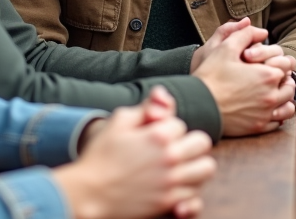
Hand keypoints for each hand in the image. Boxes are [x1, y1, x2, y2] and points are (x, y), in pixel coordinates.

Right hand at [54, 86, 215, 218]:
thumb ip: (145, 107)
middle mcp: (169, 157)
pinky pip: (196, 196)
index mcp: (158, 135)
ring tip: (181, 167)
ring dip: (196, 165)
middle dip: (190, 143)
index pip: (180, 124)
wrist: (89, 192)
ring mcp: (171, 182)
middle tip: (175, 149)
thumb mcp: (119, 122)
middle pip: (202, 143)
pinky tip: (178, 187)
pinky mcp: (168, 202)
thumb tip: (163, 94)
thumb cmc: (101, 155)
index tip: (153, 136)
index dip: (167, 128)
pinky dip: (190, 192)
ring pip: (206, 168)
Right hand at [193, 23, 295, 135]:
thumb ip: (244, 34)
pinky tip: (266, 108)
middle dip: (283, 80)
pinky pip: (277, 122)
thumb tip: (261, 31)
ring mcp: (265, 114)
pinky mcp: (257, 127)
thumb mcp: (225, 48)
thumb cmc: (211, 75)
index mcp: (268, 75)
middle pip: (290, 86)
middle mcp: (271, 96)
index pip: (287, 65)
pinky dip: (276, 115)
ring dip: (284, 99)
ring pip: (288, 107)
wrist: (198, 104)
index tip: (270, 62)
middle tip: (272, 77)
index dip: (279, 61)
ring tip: (272, 93)